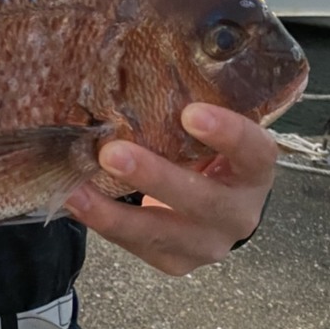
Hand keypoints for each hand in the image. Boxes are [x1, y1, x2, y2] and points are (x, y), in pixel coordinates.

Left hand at [64, 104, 275, 275]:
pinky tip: (75, 202)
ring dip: (115, 213)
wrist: (215, 206)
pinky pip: (136, 247)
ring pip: (162, 233)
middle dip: (156, 178)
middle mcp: (239, 212)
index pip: (254, 151)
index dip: (227, 135)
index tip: (191, 113)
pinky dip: (103, 223)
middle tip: (113, 153)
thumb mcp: (209, 134)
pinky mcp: (176, 262)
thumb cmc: (205, 154)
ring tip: (77, 189)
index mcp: (254, 170)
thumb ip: (185, 111)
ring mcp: (208, 243)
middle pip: (203, 200)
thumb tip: (130, 65)